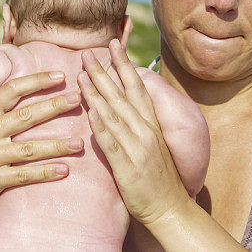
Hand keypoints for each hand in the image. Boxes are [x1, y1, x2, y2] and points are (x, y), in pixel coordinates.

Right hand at [0, 70, 84, 213]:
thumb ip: (2, 105)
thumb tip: (36, 80)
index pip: (11, 90)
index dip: (36, 81)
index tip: (61, 76)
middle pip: (25, 116)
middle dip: (54, 106)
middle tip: (77, 99)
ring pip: (29, 149)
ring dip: (57, 146)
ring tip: (80, 143)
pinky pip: (24, 176)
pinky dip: (46, 173)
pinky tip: (65, 169)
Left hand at [78, 39, 190, 226]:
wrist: (170, 208)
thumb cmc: (158, 175)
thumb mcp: (151, 142)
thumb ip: (136, 121)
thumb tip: (117, 100)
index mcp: (151, 123)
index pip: (136, 86)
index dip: (124, 64)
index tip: (113, 44)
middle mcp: (145, 131)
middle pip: (121, 95)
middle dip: (103, 72)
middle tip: (86, 53)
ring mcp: (136, 148)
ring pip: (113, 115)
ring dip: (95, 94)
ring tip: (81, 75)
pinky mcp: (127, 168)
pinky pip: (112, 144)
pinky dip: (101, 127)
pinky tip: (90, 113)